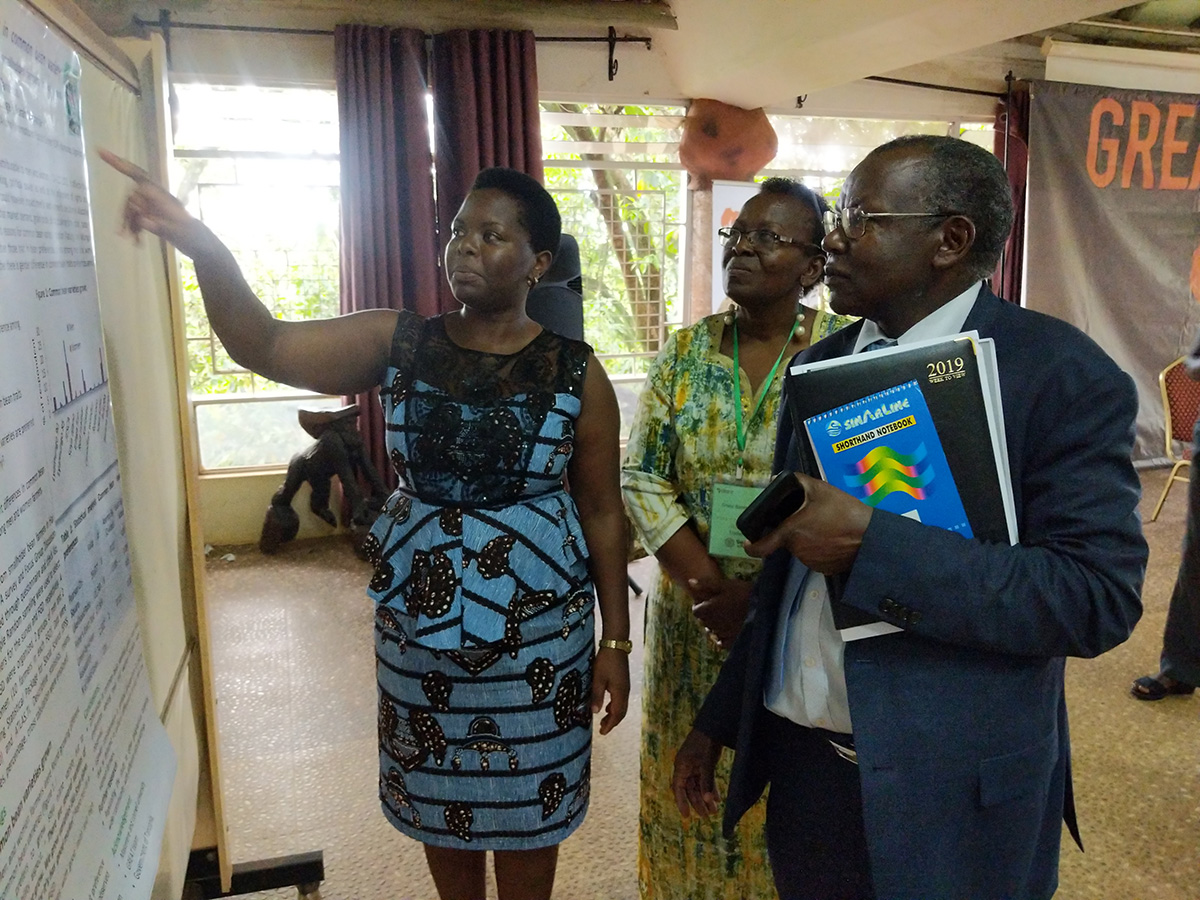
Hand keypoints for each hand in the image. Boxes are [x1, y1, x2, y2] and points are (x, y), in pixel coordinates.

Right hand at [98, 149, 208, 255]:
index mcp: (161, 194)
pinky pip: (136, 218)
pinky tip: (137, 242)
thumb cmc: (194, 238)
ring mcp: (154, 207)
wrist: (202, 246)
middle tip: (124, 233)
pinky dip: (134, 229)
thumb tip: (143, 220)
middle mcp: (155, 197)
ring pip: (131, 209)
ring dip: (129, 224)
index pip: (138, 175)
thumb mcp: (179, 233)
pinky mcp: (153, 216)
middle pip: (131, 197)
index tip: (100, 151)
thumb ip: (161, 226)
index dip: (119, 163)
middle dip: (126, 214)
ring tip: (132, 240)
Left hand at [591, 647, 629, 734]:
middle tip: (602, 729)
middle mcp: (625, 691)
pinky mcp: (623, 681)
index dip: (610, 724)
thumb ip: (597, 696)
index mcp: (620, 692)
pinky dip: (614, 706)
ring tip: (603, 720)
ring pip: (622, 706)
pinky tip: (607, 706)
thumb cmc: (606, 661)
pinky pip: (621, 699)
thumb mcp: (598, 678)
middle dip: (612, 722)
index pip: (617, 714)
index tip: (602, 732)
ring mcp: (625, 686)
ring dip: (613, 715)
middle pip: (621, 712)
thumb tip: (595, 712)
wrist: (616, 644)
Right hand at [672, 728, 721, 818]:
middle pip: (690, 789)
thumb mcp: (706, 763)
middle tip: (706, 817)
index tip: (686, 816)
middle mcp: (686, 767)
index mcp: (681, 765)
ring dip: (705, 798)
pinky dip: (710, 788)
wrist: (714, 726)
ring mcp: (694, 765)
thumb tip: (707, 800)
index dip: (681, 802)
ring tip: (714, 811)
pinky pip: (705, 780)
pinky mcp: (703, 763)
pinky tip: (717, 799)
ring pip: (698, 786)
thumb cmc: (706, 742)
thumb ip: (706, 782)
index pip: (678, 788)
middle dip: (698, 803)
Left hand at [688, 575, 751, 648]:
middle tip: (719, 608)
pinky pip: (721, 642)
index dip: (701, 606)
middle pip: (703, 622)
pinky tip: (729, 630)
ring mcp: (722, 634)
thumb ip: (706, 584)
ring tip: (726, 618)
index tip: (708, 602)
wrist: (766, 607)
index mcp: (709, 610)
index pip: (696, 611)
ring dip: (715, 626)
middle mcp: (713, 624)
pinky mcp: (733, 641)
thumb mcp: (725, 584)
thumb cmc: (744, 593)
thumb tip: (690, 581)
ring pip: (712, 632)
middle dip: (707, 616)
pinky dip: (722, 637)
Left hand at [743, 474, 872, 573]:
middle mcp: (797, 550)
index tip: (748, 544)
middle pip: (788, 539)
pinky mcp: (824, 569)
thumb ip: (798, 482)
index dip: (752, 547)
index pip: (762, 547)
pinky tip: (833, 538)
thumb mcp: (820, 489)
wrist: (870, 538)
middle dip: (795, 530)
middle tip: (813, 519)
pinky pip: (816, 557)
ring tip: (828, 527)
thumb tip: (781, 480)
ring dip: (809, 539)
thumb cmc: (845, 512)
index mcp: (791, 532)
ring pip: (802, 548)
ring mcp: (811, 562)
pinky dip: (820, 549)